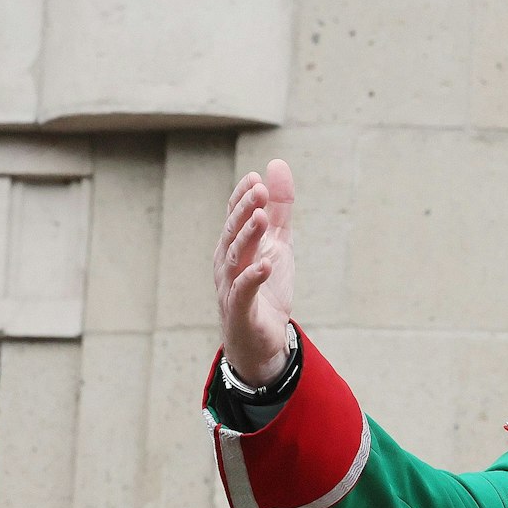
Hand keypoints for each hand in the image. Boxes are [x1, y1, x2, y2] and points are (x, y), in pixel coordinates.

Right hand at [213, 160, 297, 385]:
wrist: (261, 342)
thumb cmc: (265, 289)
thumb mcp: (278, 243)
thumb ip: (280, 208)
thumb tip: (277, 165)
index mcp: (234, 246)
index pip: (234, 217)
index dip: (243, 198)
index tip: (256, 178)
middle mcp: (227, 264)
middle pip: (233, 233)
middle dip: (245, 211)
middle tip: (260, 191)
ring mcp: (231, 287)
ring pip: (236, 258)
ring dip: (248, 237)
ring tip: (262, 218)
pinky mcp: (241, 311)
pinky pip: (243, 292)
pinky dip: (253, 277)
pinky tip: (266, 265)